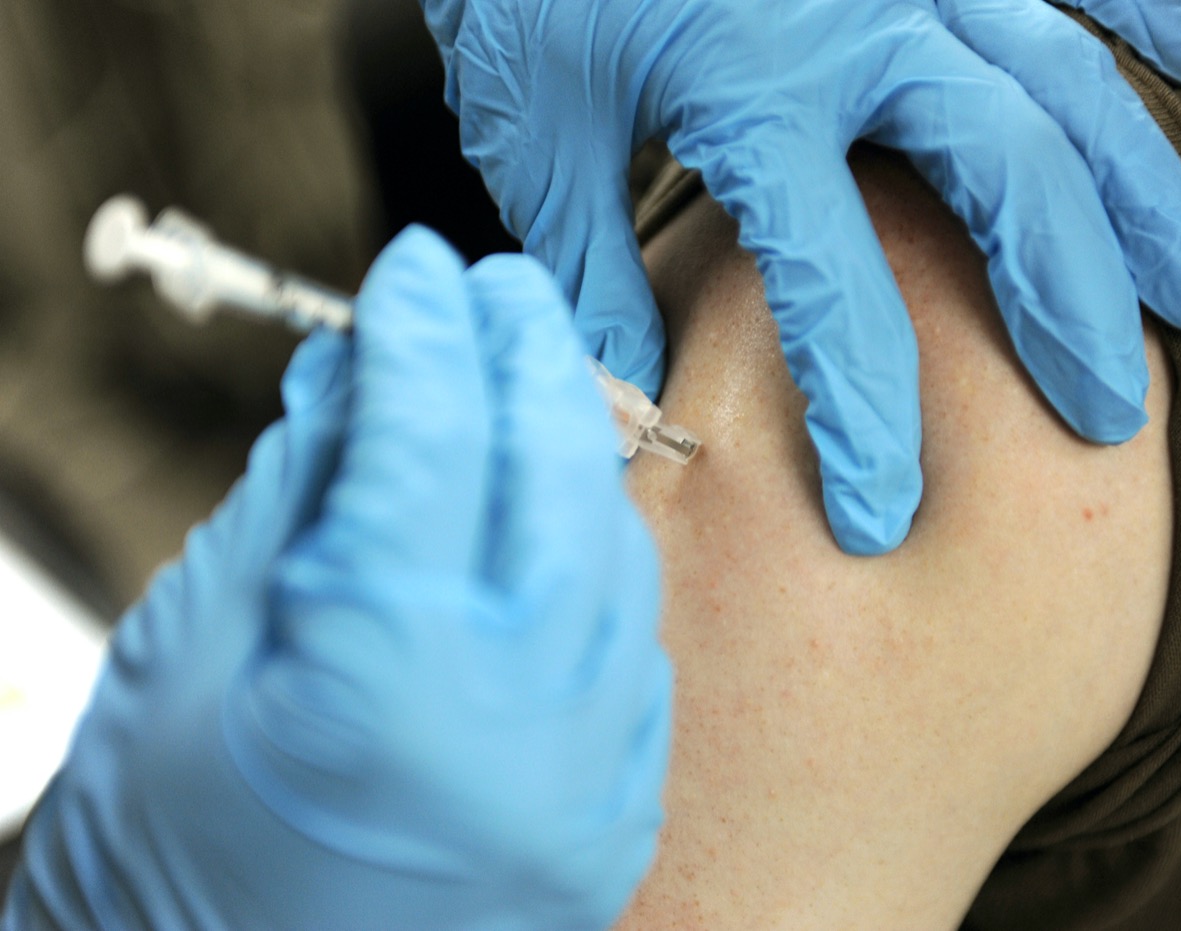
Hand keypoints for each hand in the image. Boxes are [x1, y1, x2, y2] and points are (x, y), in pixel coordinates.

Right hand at [3, 230, 670, 930]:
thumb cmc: (164, 858)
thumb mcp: (192, 652)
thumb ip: (296, 495)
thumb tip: (354, 369)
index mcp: (388, 677)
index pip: (435, 437)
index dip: (422, 333)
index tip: (415, 269)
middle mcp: (520, 730)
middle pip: (560, 479)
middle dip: (528, 359)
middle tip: (493, 292)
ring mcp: (584, 788)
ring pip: (616, 560)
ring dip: (574, 455)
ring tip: (523, 388)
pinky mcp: (609, 828)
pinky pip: (629, 655)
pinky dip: (593, 569)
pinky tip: (550, 526)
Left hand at [419, 0, 1180, 555]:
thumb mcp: (540, 142)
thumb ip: (596, 276)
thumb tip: (644, 403)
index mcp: (748, 92)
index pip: (833, 290)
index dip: (867, 422)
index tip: (887, 520)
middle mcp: (855, 21)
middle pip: (1009, 177)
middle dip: (1070, 310)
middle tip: (1109, 417)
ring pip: (1068, 79)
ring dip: (1146, 193)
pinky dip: (1140, 20)